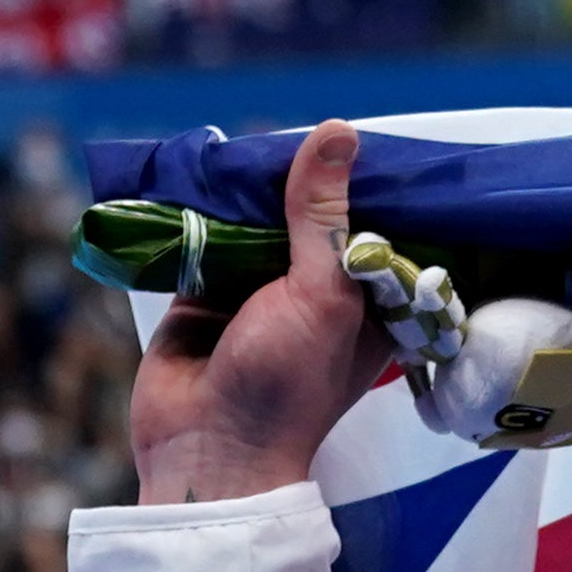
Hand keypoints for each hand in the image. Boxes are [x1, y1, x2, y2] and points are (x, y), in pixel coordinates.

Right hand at [131, 122, 398, 505]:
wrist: (205, 445)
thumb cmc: (283, 382)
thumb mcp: (320, 293)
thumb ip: (322, 217)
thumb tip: (338, 134)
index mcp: (365, 305)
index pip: (376, 232)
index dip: (372, 189)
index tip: (369, 137)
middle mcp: (317, 296)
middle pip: (312, 220)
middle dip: (299, 181)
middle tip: (290, 126)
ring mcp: (259, 294)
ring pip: (255, 225)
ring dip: (244, 192)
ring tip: (240, 142)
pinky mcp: (204, 294)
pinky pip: (203, 241)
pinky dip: (197, 213)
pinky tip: (195, 171)